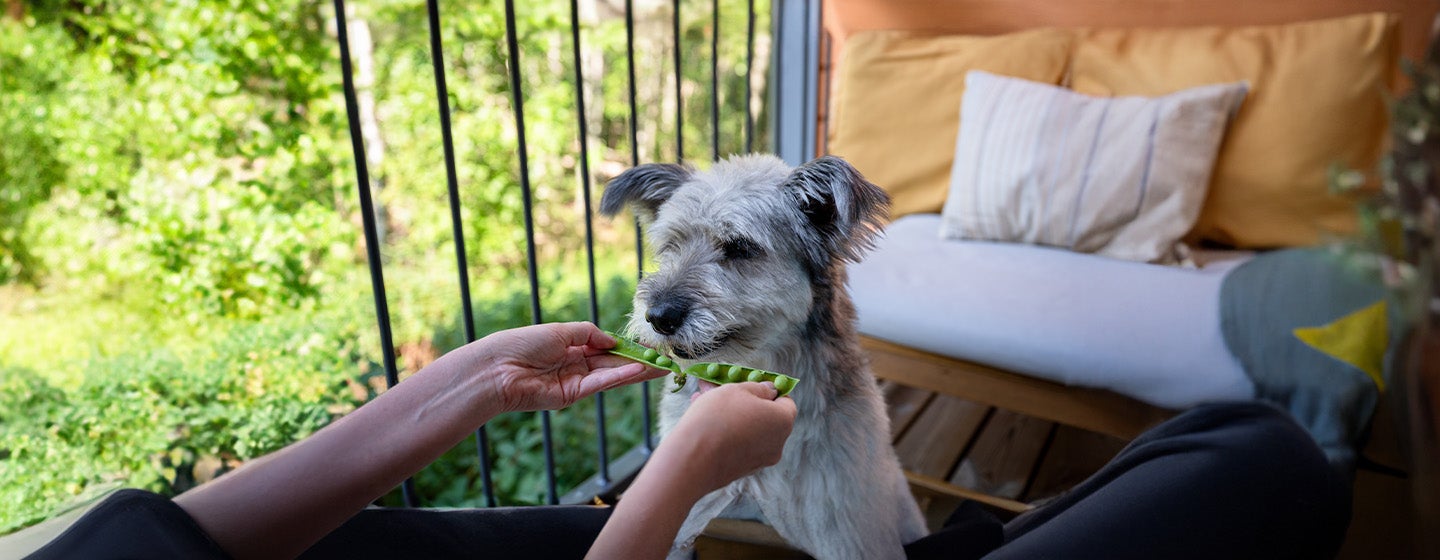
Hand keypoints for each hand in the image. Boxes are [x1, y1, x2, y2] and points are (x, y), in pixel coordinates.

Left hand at [466, 322, 668, 412]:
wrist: (498, 368)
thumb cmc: (523, 344)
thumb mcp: (560, 330)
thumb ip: (589, 334)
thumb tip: (613, 340)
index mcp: (572, 347)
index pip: (606, 348)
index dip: (627, 347)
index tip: (649, 346)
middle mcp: (576, 365)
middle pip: (614, 364)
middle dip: (640, 363)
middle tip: (666, 362)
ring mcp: (575, 382)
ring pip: (612, 376)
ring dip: (637, 372)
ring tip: (662, 369)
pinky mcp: (572, 396)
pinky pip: (600, 384)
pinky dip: (619, 377)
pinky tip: (638, 371)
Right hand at [665, 382, 797, 494]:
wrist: (692, 460)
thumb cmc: (718, 419)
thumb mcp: (738, 390)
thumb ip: (758, 387)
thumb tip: (769, 390)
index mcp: (783, 421)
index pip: (786, 401)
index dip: (769, 389)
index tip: (751, 382)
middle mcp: (776, 444)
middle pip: (764, 415)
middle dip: (742, 400)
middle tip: (721, 388)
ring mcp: (758, 460)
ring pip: (747, 429)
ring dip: (729, 414)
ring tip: (703, 399)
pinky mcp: (740, 471)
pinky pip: (736, 444)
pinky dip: (725, 432)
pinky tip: (702, 420)